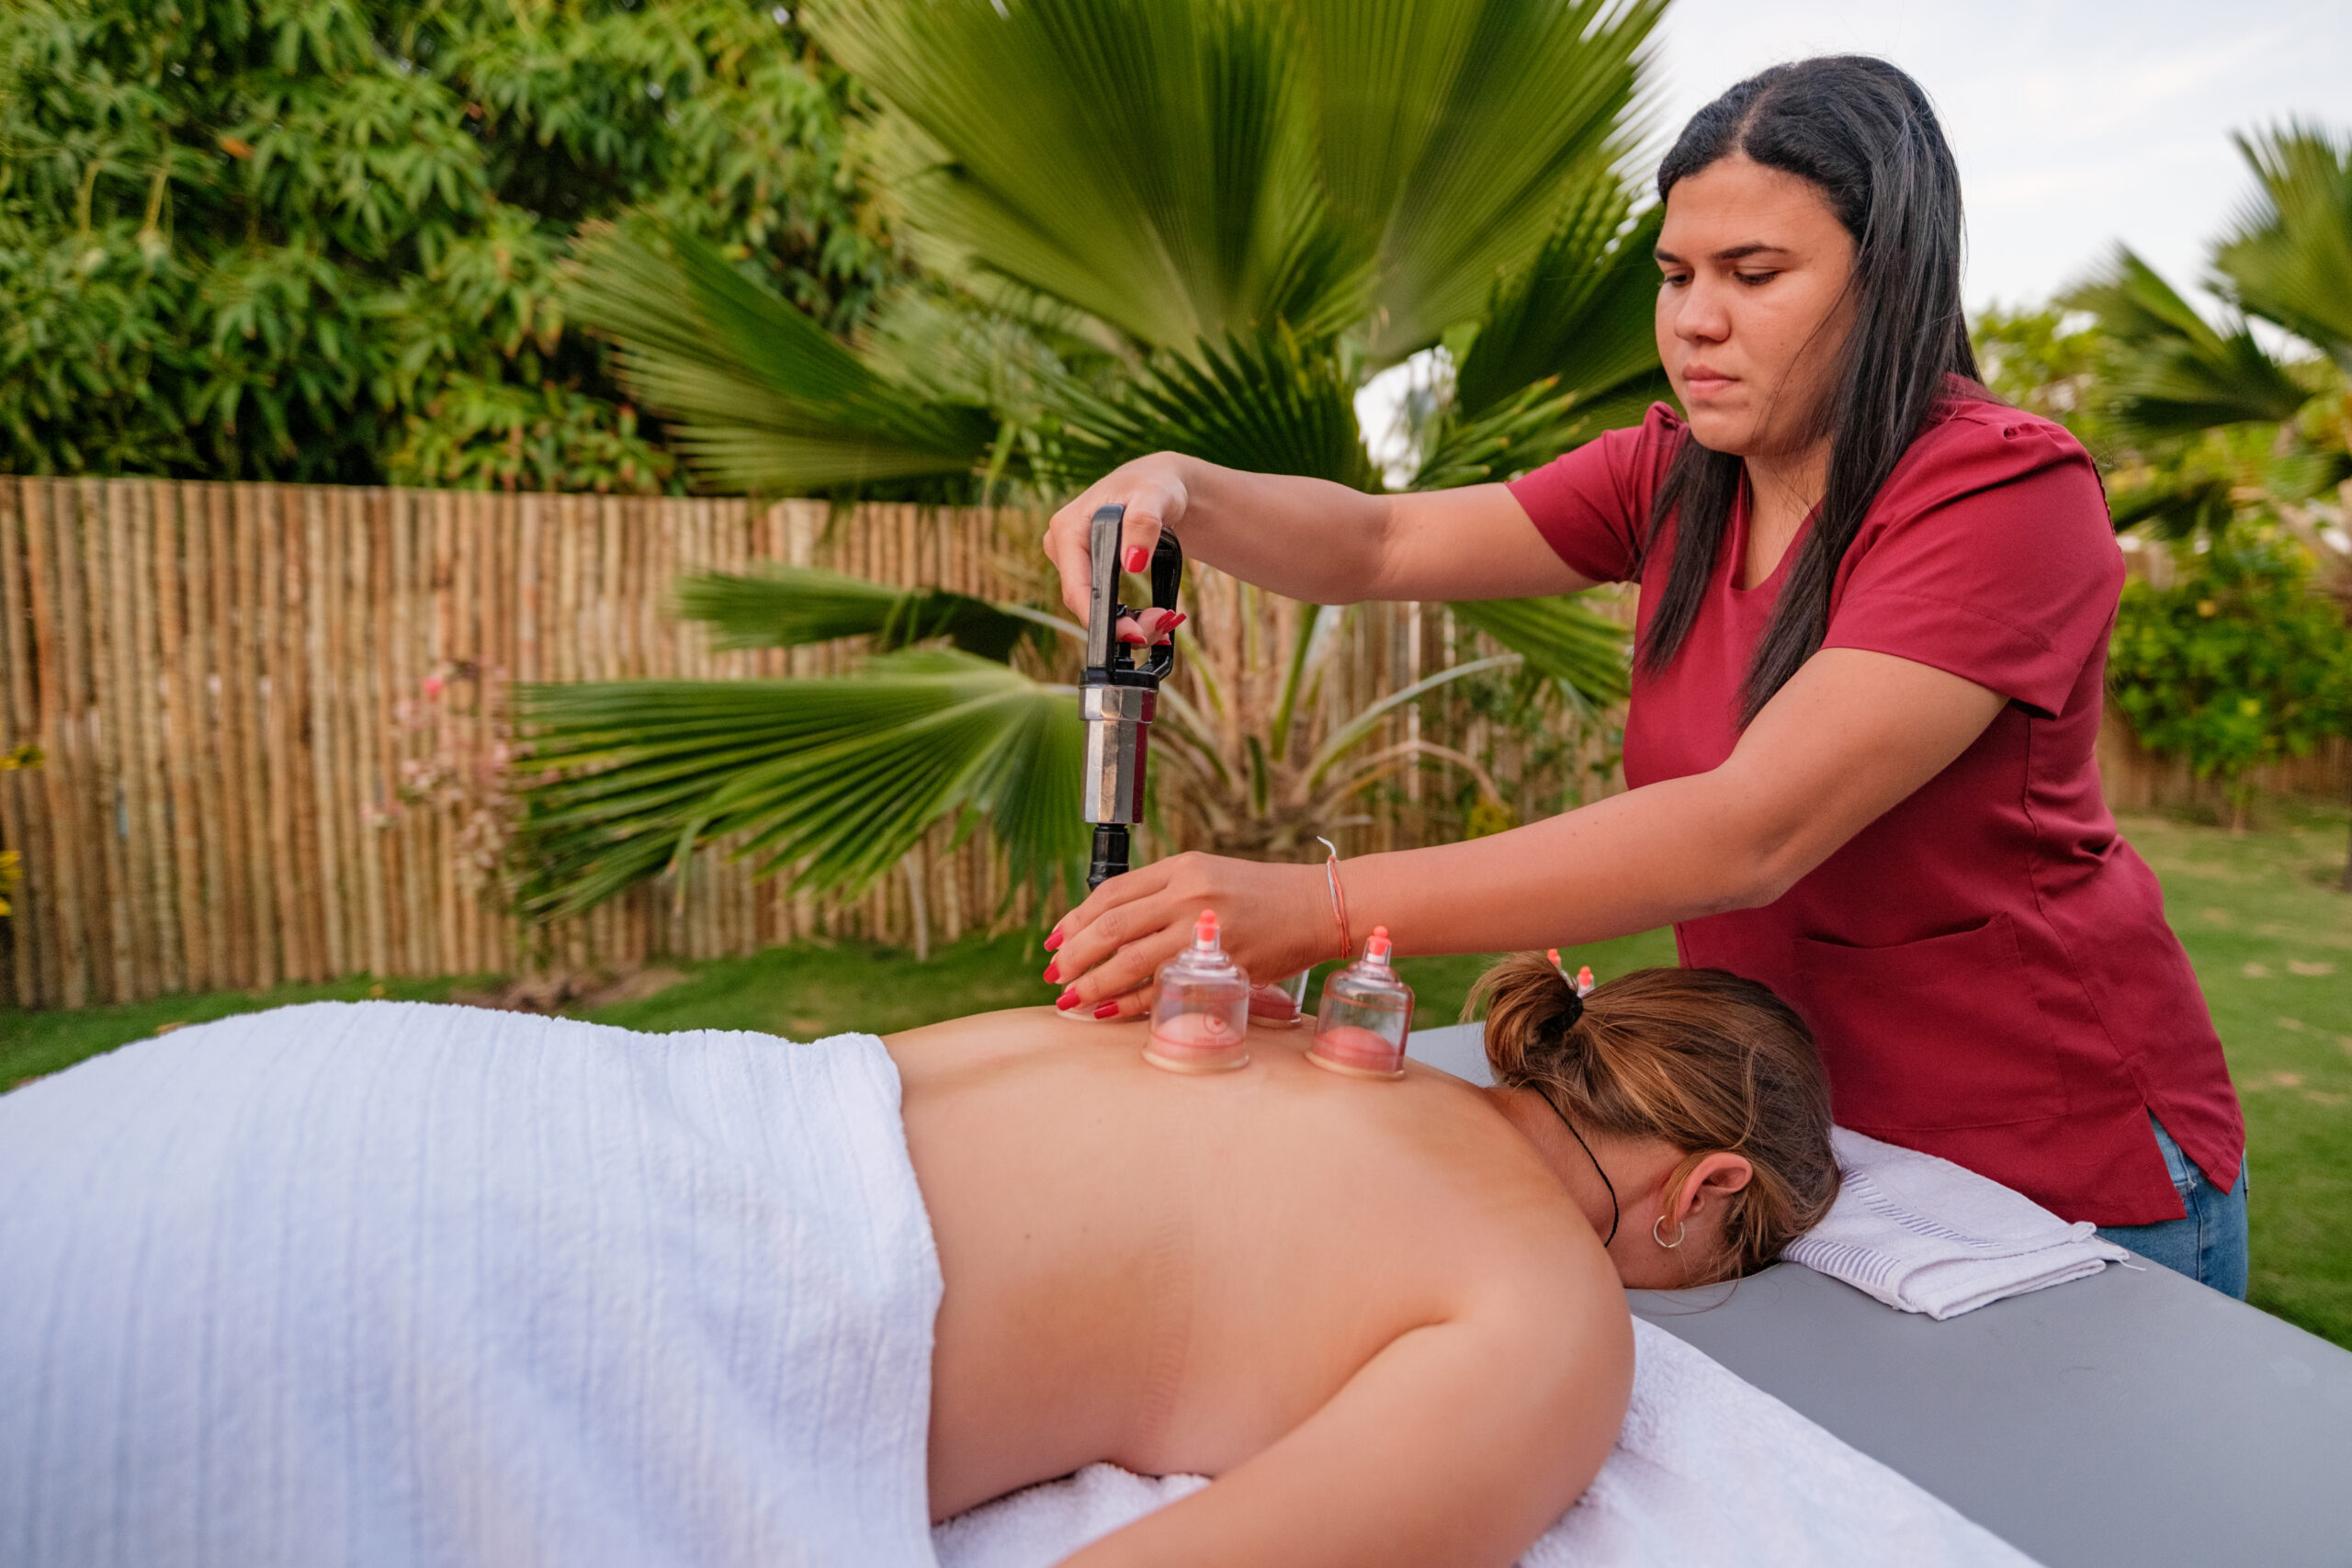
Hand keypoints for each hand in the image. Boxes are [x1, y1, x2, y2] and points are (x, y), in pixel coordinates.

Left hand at [1040, 852, 1342, 1019]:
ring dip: (1093, 982)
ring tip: (1070, 998)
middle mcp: (1189, 894)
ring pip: (1131, 959)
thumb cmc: (1261, 895)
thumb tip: (1110, 927)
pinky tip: (1109, 1011)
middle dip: (1074, 954)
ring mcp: (1206, 930)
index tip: (1054, 940)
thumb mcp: (1208, 876)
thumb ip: (1163, 894)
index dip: (1074, 919)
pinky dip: (1131, 1002)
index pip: (1111, 893)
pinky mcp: (1224, 965)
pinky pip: (1165, 987)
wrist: (1319, 907)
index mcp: (1181, 868)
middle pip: (1112, 926)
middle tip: (1054, 974)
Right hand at [1042, 453, 1197, 636]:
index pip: (1075, 586)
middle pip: (1082, 601)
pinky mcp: (1084, 572)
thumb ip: (1143, 524)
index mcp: (1068, 527)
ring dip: (1127, 622)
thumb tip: (1132, 564)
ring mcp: (1071, 561)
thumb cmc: (1153, 485)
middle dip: (1120, 623)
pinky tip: (1151, 619)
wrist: (1155, 487)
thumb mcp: (1154, 496)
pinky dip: (1126, 615)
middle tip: (1160, 626)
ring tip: (1163, 620)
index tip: (1135, 633)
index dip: (1101, 616)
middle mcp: (1061, 546)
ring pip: (1092, 606)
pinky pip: (1100, 603)